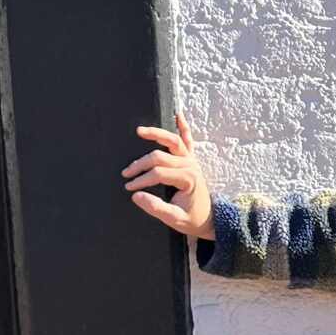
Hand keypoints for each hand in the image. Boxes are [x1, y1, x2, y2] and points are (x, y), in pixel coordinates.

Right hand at [123, 113, 214, 238]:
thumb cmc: (192, 219)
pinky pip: (188, 140)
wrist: (209, 219)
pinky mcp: (191, 159)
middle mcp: (190, 165)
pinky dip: (183, 127)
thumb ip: (156, 208)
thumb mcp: (174, 219)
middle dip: (140, 164)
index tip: (129, 187)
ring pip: (172, 141)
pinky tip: (178, 115)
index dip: (142, 180)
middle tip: (126, 173)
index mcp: (188, 179)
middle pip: (159, 157)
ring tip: (139, 131)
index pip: (158, 174)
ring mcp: (191, 160)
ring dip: (156, 134)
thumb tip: (136, 196)